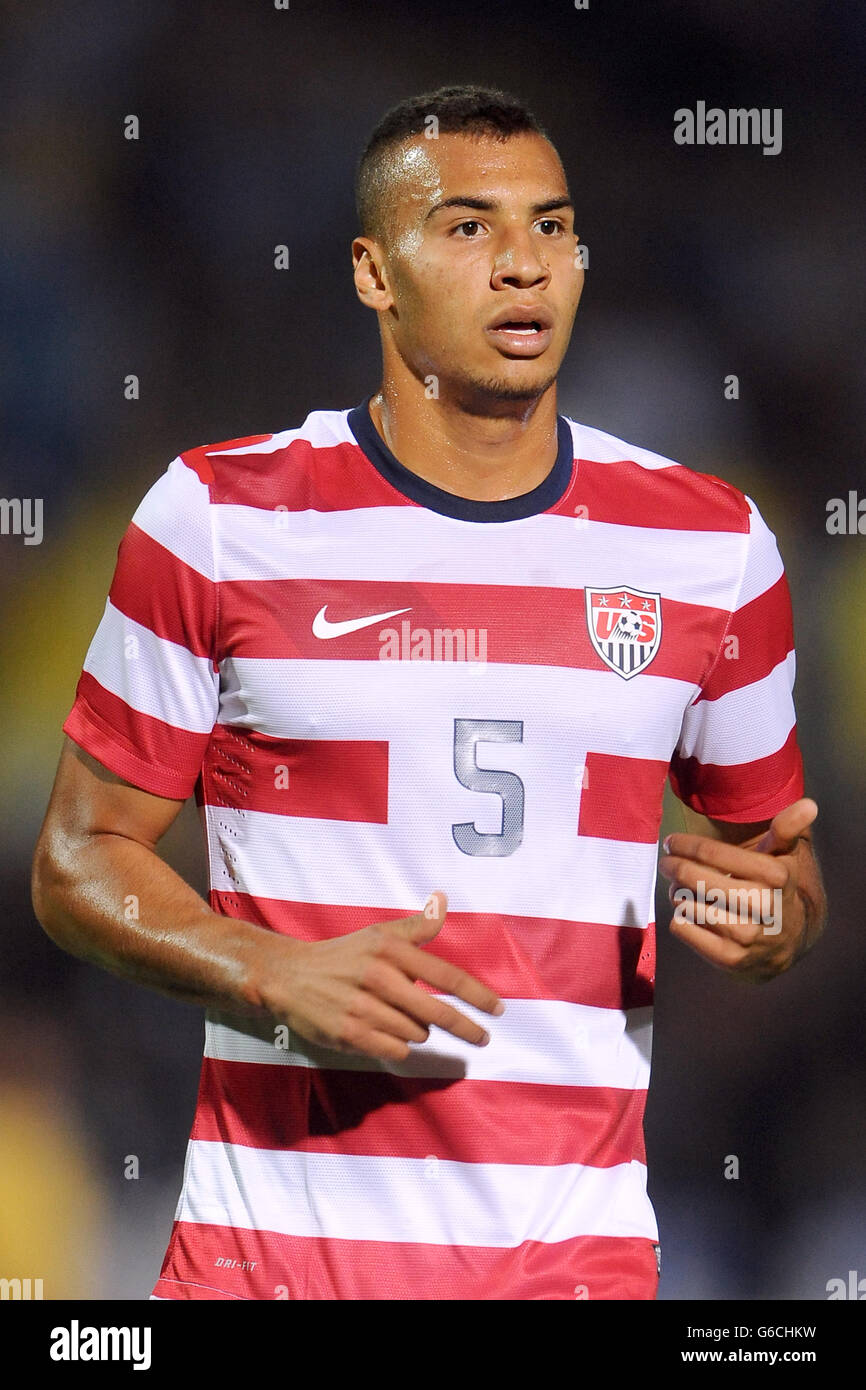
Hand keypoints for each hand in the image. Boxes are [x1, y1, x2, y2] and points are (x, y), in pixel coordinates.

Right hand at [263, 891, 504, 1060]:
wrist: (291, 977)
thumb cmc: (344, 954)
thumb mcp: (378, 933)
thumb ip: (416, 926)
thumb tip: (444, 901)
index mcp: (391, 950)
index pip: (446, 976)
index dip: (477, 995)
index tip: (498, 1010)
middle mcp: (380, 978)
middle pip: (438, 1013)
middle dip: (466, 1028)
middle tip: (482, 1038)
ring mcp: (364, 1008)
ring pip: (417, 1033)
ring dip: (417, 1029)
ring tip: (396, 1015)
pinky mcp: (351, 1034)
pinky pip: (396, 1049)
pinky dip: (397, 1044)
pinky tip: (383, 1031)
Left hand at [658, 798, 819, 982]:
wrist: (786, 943)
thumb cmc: (775, 889)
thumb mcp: (783, 857)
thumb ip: (787, 829)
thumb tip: (809, 805)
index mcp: (775, 875)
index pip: (711, 852)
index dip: (684, 844)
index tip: (672, 842)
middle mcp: (762, 905)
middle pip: (693, 877)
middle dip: (673, 865)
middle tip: (667, 862)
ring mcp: (746, 935)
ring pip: (685, 902)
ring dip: (677, 891)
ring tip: (681, 887)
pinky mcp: (729, 958)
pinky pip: (683, 928)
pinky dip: (680, 916)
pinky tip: (691, 911)